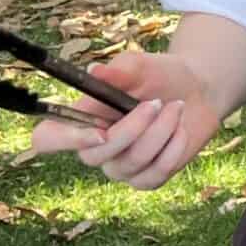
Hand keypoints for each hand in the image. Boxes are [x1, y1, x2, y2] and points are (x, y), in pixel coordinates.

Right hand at [29, 48, 224, 190]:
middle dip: (131, 129)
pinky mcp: (146, 178)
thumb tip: (94, 70)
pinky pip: (156, 173)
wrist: (198, 91)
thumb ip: (118, 71)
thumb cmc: (159, 76)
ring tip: (176, 106)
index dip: (62, 140)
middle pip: (94, 154)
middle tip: (156, 103)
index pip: (47, 138)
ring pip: (132, 162)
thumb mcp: (140, 67)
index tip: (98, 131)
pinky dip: (174, 148)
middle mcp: (94, 147)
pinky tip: (181, 129)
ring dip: (160, 131)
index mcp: (81, 117)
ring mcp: (119, 167)